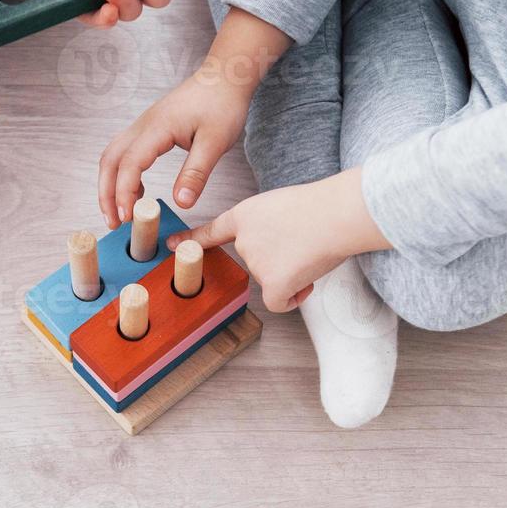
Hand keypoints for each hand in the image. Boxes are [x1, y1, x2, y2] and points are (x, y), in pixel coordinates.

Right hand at [97, 73, 251, 226]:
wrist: (224, 77)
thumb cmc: (222, 103)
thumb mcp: (215, 142)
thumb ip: (196, 173)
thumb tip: (181, 203)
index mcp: (158, 128)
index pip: (130, 164)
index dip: (124, 193)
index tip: (126, 217)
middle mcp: (143, 125)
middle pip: (110, 161)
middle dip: (106, 194)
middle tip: (113, 222)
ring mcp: (143, 126)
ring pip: (113, 157)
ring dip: (110, 185)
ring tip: (119, 212)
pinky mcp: (148, 129)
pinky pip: (124, 153)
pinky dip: (122, 175)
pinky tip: (136, 192)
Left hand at [168, 170, 392, 312]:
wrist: (335, 214)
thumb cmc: (320, 206)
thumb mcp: (282, 205)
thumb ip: (270, 227)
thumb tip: (281, 253)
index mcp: (245, 215)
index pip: (214, 231)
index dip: (193, 240)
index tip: (171, 246)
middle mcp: (243, 241)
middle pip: (256, 263)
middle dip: (278, 262)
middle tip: (301, 246)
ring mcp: (255, 263)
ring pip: (272, 282)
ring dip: (291, 276)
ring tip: (310, 253)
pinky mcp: (271, 283)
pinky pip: (278, 302)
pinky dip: (293, 297)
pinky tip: (306, 280)